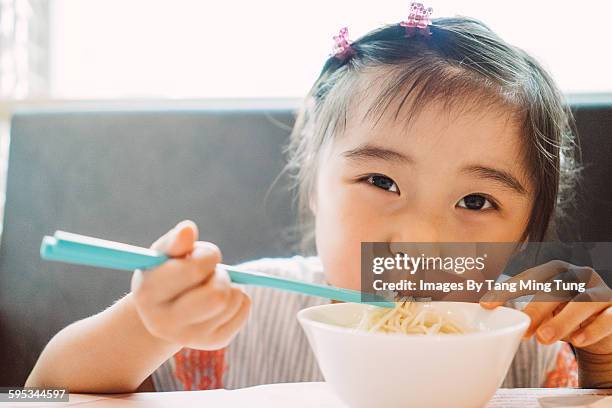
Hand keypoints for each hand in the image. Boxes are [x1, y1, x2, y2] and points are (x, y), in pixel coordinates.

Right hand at [130, 220, 250, 349]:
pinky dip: (239, 296)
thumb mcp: (164, 255)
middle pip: (218, 296)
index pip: (194, 270)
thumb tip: (187, 229)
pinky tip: (221, 298)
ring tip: (212, 284)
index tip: (205, 255)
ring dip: (230, 283)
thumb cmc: (165, 273)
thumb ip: (175, 242)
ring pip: (233, 299)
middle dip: (221, 275)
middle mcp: (165, 323)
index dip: (207, 256)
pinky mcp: (214, 342)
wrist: (166, 310)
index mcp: (148, 294)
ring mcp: (190, 337)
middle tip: (212, 272)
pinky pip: (244, 309)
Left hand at [480, 260, 610, 354]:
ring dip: (561, 321)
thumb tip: (493, 314)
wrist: (604, 329)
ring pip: (583, 301)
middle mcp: (581, 275)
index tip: (487, 305)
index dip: (509, 289)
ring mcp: (602, 291)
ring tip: (543, 339)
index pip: (532, 275)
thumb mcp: (546, 309)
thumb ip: (526, 308)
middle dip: (537, 309)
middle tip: (525, 331)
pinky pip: (608, 318)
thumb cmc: (567, 314)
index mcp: (559, 270)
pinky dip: (592, 329)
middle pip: (557, 287)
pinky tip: (576, 341)